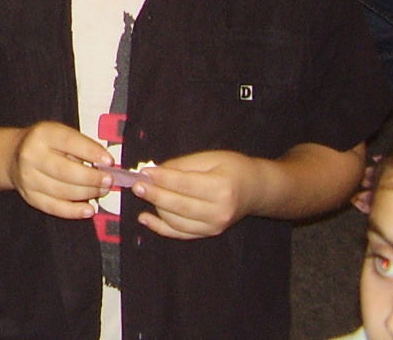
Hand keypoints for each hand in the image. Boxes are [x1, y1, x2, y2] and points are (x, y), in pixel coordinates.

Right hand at [9, 122, 112, 218]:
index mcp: (42, 134)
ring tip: (101, 191)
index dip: (91, 152)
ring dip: (87, 194)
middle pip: (65, 171)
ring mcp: (29, 178)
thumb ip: (80, 145)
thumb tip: (105, 164)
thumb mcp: (60, 134)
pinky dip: (74, 211)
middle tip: (109, 180)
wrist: (14, 154)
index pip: (69, 142)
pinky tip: (89, 210)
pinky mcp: (30, 196)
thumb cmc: (46, 144)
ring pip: (62, 191)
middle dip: (91, 178)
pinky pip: (54, 207)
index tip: (109, 161)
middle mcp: (31, 155)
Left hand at [132, 150, 256, 238]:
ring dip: (155, 207)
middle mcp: (219, 212)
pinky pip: (180, 234)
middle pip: (179, 206)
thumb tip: (154, 172)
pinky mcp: (208, 234)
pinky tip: (144, 217)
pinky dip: (160, 227)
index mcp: (221, 189)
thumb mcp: (210, 158)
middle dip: (155, 194)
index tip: (145, 172)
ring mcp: (214, 227)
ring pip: (176, 221)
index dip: (163, 179)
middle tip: (136, 184)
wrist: (255, 190)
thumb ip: (182, 166)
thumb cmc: (232, 168)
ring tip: (142, 192)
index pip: (185, 185)